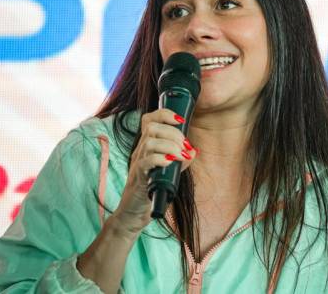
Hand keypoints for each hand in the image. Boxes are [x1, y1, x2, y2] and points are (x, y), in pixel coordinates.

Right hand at [110, 109, 197, 235]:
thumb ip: (180, 160)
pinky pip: (145, 162)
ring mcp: (138, 163)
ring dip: (170, 145)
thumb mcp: (168, 172)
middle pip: (152, 127)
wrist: (134, 213)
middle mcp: (140, 151)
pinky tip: (170, 162)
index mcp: (147, 146)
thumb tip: (193, 151)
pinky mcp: (137, 178)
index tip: (181, 120)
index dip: (164, 114)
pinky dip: (160, 158)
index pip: (149, 119)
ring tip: (180, 156)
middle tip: (185, 147)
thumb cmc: (150, 190)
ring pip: (150, 141)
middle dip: (174, 133)